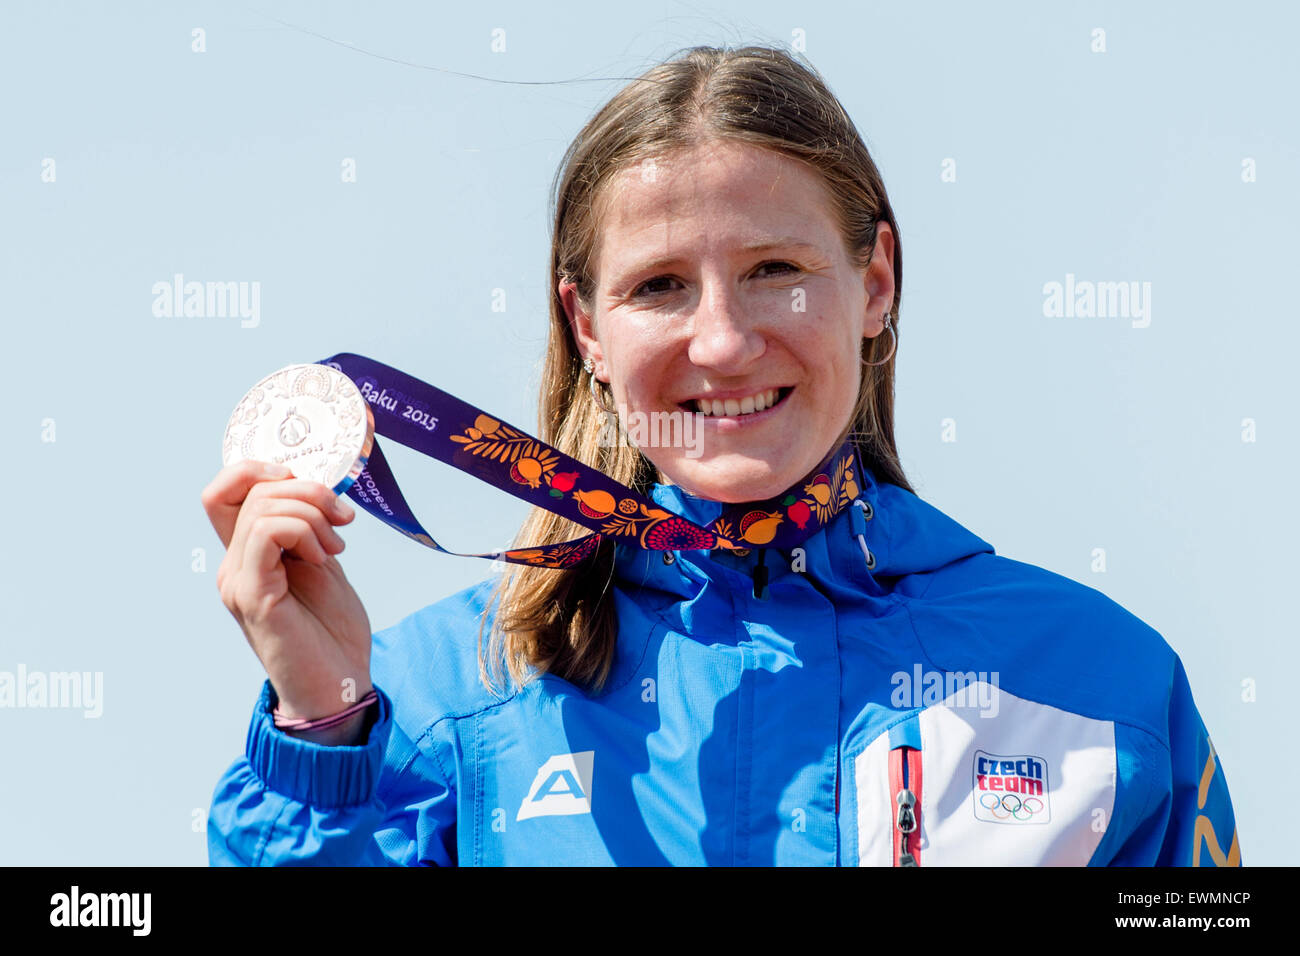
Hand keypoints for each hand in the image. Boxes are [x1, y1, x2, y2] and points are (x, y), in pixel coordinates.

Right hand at [201, 461, 373, 739]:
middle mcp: (233, 566)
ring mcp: (238, 581)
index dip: (259, 470)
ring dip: (312, 514)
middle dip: (308, 491)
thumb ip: (307, 528)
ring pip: (262, 508)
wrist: (339, 685)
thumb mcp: (322, 563)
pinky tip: (325, 559)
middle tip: (342, 521)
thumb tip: (311, 485)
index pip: (225, 490)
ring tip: (335, 548)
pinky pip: (268, 533)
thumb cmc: (332, 630)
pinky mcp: (252, 596)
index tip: (311, 488)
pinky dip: (304, 532)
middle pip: (251, 491)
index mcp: (247, 555)